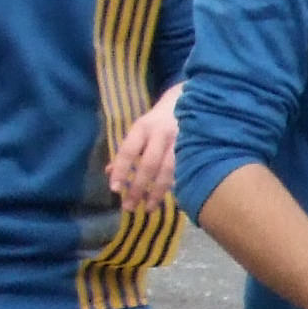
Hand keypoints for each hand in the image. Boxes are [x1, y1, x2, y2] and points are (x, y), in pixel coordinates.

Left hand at [108, 86, 182, 213]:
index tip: (114, 189)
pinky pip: (185, 172)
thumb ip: (128, 150)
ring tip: (148, 208)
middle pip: (149, 165)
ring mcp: (182, 142)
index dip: (121, 170)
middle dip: (138, 187)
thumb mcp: (141, 130)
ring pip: (169, 171)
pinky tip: (171, 199)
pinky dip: (177, 187)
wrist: (193, 100)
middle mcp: (163, 134)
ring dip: (157, 192)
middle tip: (128, 206)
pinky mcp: (197, 149)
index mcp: (144, 127)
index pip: (129, 151)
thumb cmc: (160, 119)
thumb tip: (110, 172)